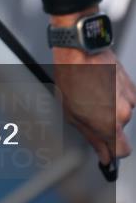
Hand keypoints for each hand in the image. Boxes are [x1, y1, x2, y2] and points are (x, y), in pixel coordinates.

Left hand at [52, 46, 135, 165]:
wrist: (79, 48)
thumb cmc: (71, 75)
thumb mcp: (72, 114)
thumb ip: (92, 137)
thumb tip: (103, 154)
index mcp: (109, 124)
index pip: (123, 152)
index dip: (113, 151)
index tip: (106, 150)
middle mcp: (123, 113)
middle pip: (120, 129)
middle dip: (107, 124)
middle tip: (90, 111)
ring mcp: (128, 97)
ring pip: (123, 112)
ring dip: (111, 107)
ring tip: (93, 94)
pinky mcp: (130, 83)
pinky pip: (126, 97)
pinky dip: (116, 95)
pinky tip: (102, 86)